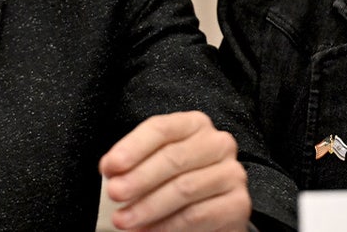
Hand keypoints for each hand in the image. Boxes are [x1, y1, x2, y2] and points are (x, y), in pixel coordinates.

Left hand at [99, 111, 249, 231]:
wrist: (212, 209)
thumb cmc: (179, 181)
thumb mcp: (158, 164)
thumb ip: (137, 164)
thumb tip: (111, 172)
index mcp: (194, 125)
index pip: (161, 129)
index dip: (132, 147)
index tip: (109, 166)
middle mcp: (218, 143)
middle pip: (173, 158)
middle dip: (139, 178)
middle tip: (114, 194)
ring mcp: (231, 173)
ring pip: (184, 188)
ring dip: (148, 207)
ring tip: (124, 219)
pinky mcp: (238, 204)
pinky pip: (197, 215)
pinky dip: (167, 226)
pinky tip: (147, 231)